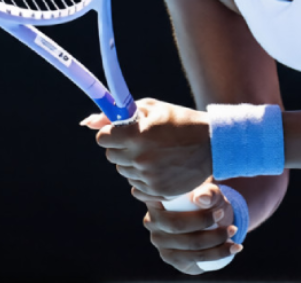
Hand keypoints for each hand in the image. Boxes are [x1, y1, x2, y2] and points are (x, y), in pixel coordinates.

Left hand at [81, 98, 211, 197]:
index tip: (121, 132)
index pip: (103, 139)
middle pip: (112, 156)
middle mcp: (140, 157)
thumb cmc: (179, 121)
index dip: (111, 134)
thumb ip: (119, 114)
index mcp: (137, 134)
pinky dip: (143, 178)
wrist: (211, 144)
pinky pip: (136, 187)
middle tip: (140, 142)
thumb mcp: (151, 108)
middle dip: (121, 148)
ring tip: (154, 154)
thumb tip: (88, 122)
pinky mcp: (158, 191)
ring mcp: (149, 177)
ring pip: (124, 172)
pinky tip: (158, 168)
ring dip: (133, 163)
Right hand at [135, 179, 243, 274]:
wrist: (214, 215)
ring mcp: (160, 242)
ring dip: (216, 241)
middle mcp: (151, 221)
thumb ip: (208, 192)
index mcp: (154, 199)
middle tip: (225, 216)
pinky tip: (233, 247)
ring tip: (233, 231)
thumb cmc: (208, 197)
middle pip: (177, 225)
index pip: (165, 204)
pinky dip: (217, 254)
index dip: (188, 206)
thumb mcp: (211, 191)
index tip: (218, 209)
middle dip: (205, 223)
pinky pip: (194, 259)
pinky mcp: (172, 258)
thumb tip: (201, 200)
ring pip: (189, 245)